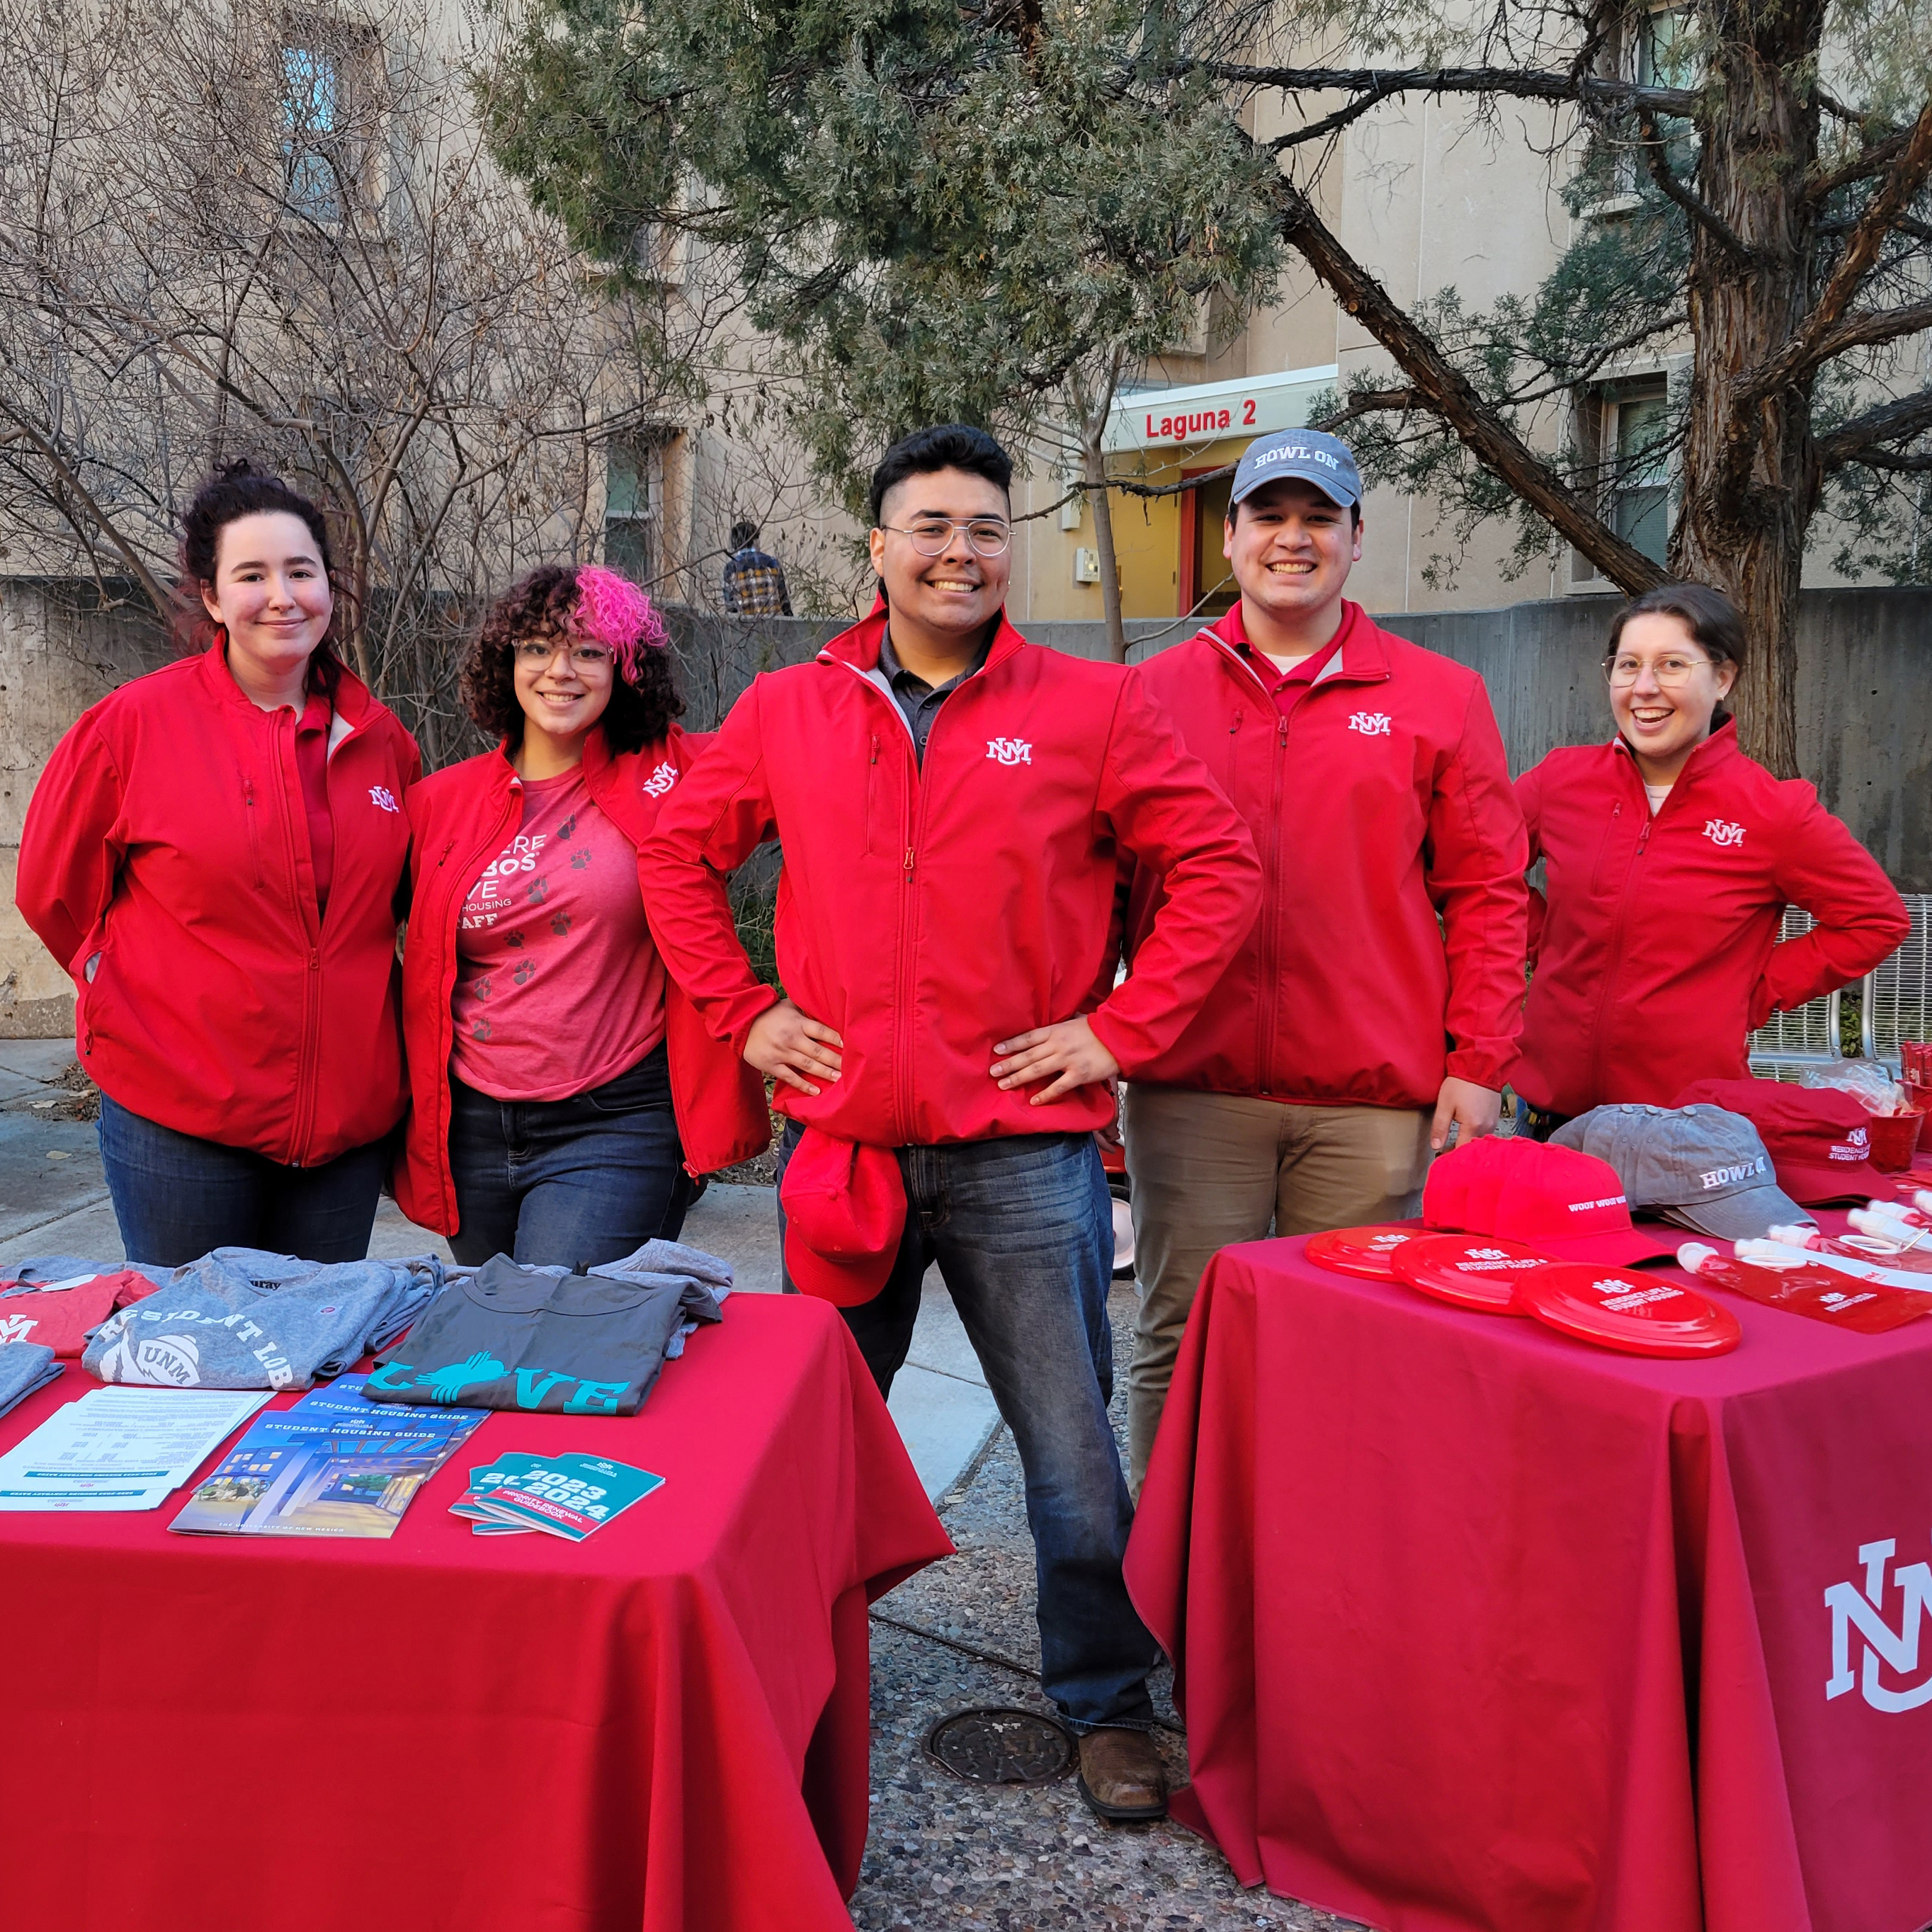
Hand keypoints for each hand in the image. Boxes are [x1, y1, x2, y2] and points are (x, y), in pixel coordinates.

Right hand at [745, 999, 843, 1094]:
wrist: (741, 1023)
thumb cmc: (769, 1013)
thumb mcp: (788, 1005)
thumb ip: (806, 1008)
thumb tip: (826, 1005)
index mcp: (797, 1023)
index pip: (822, 1031)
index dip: (837, 1039)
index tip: (851, 1046)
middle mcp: (791, 1038)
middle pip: (818, 1051)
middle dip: (836, 1060)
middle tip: (852, 1068)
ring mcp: (781, 1053)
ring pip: (807, 1065)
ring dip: (824, 1073)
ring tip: (839, 1079)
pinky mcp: (772, 1065)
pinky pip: (790, 1077)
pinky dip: (803, 1085)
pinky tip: (816, 1091)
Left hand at [990, 1016, 1120, 1105]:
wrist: (1119, 1036)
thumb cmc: (1095, 1030)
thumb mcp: (1072, 1023)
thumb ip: (1056, 1030)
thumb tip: (1042, 1035)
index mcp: (1056, 1031)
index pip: (1028, 1038)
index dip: (1011, 1044)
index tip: (996, 1050)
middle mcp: (1058, 1045)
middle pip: (1028, 1055)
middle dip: (1009, 1064)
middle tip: (992, 1072)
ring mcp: (1068, 1059)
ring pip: (1038, 1070)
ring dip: (1019, 1078)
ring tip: (1004, 1085)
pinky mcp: (1079, 1073)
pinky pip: (1059, 1086)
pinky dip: (1046, 1094)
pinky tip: (1034, 1101)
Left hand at [1431, 1076, 1501, 1151]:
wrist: (1480, 1067)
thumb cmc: (1461, 1084)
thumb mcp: (1445, 1105)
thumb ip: (1440, 1127)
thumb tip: (1436, 1146)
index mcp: (1472, 1126)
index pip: (1462, 1150)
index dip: (1451, 1155)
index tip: (1442, 1157)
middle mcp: (1486, 1127)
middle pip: (1472, 1147)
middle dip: (1460, 1150)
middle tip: (1447, 1149)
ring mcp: (1493, 1122)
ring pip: (1480, 1140)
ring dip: (1469, 1142)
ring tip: (1456, 1140)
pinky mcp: (1496, 1116)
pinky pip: (1486, 1132)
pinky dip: (1476, 1134)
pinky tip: (1468, 1130)